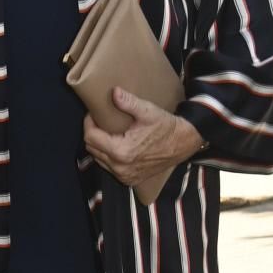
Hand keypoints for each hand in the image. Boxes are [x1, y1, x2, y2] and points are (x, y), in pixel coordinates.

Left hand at [84, 88, 204, 190]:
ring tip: (107, 132)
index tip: (93, 114)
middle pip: (92, 149)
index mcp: (121, 151)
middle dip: (92, 134)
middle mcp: (120, 167)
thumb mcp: (148, 111)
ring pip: (99, 159)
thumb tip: (114, 92)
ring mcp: (125, 176)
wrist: (183, 143)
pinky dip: (108, 157)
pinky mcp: (130, 179)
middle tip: (99, 121)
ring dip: (99, 146)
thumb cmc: (166, 127)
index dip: (89, 123)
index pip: (90, 137)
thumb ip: (129, 102)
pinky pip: (109, 168)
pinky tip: (116, 145)